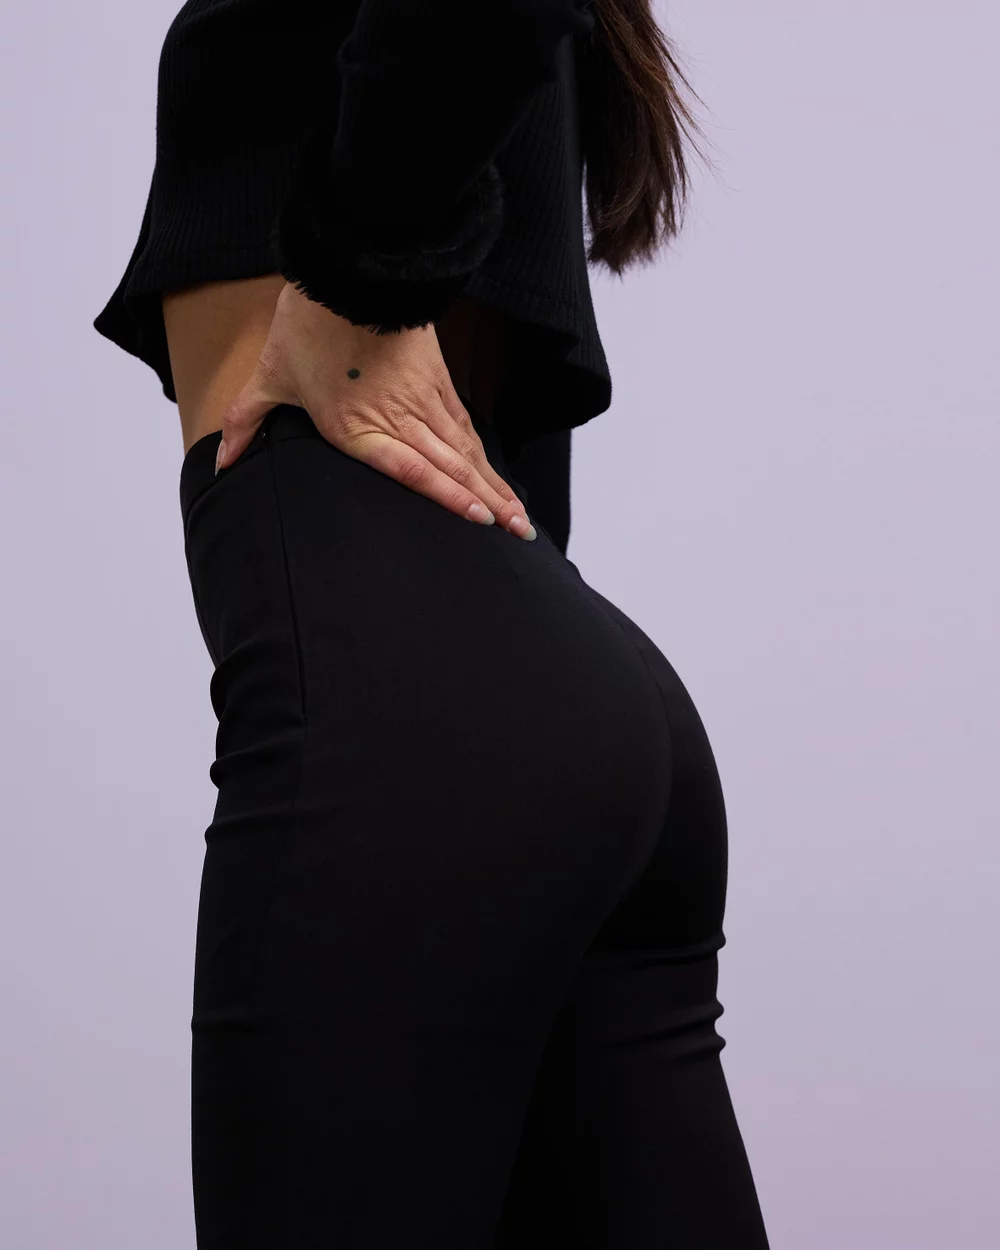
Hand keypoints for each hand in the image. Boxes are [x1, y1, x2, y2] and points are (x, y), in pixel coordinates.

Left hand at [216, 282, 535, 538]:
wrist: (348, 268)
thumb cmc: (307, 324)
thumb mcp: (270, 375)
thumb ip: (247, 422)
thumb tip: (221, 461)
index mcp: (356, 426)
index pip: (414, 471)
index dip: (450, 497)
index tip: (479, 521)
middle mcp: (398, 417)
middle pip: (453, 466)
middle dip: (489, 504)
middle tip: (519, 533)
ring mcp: (423, 399)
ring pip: (467, 450)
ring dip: (496, 485)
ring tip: (519, 517)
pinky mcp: (437, 380)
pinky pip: (466, 426)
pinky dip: (485, 455)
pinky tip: (498, 477)